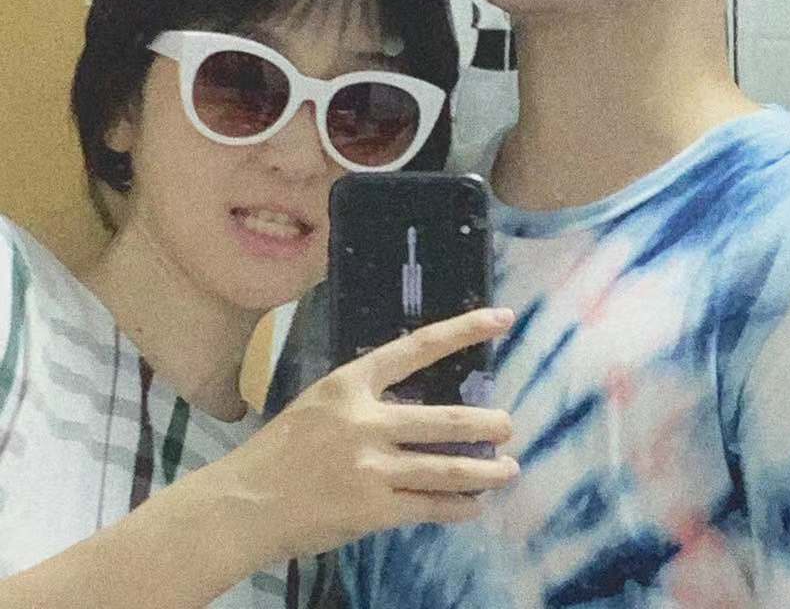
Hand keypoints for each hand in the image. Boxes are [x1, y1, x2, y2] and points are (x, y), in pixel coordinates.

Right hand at [219, 308, 517, 560]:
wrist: (242, 504)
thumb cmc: (281, 450)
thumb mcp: (320, 404)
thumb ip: (365, 399)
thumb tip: (418, 408)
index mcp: (351, 384)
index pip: (418, 347)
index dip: (464, 331)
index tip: (502, 317)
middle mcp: (365, 421)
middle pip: (446, 420)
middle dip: (487, 424)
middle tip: (509, 426)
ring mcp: (370, 467)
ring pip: (447, 468)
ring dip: (486, 470)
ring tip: (509, 469)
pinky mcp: (372, 510)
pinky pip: (429, 506)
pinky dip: (459, 507)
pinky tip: (474, 506)